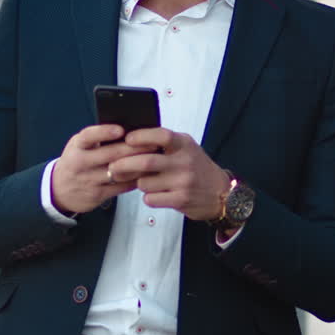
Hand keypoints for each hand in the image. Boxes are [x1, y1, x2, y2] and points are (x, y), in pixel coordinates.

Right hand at [50, 125, 152, 214]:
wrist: (59, 189)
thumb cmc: (77, 161)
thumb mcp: (80, 146)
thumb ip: (98, 138)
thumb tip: (129, 127)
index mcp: (77, 146)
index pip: (89, 136)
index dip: (104, 132)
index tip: (120, 129)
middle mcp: (80, 162)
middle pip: (110, 155)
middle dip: (134, 149)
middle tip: (153, 143)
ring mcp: (88, 180)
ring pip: (119, 172)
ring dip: (139, 165)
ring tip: (154, 158)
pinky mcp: (97, 195)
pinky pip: (121, 187)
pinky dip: (135, 180)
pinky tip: (146, 174)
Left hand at [106, 128, 231, 221]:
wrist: (221, 193)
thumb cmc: (197, 168)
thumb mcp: (186, 148)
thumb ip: (165, 143)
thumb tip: (131, 140)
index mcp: (185, 144)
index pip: (161, 135)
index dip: (142, 136)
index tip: (127, 139)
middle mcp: (185, 162)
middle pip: (146, 161)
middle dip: (124, 164)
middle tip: (113, 167)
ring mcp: (183, 182)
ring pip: (145, 183)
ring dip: (139, 183)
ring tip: (147, 182)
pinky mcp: (181, 199)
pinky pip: (151, 198)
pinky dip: (148, 197)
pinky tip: (157, 194)